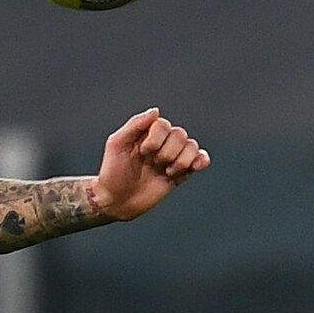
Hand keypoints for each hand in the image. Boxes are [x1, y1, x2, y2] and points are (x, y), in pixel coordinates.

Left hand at [87, 108, 210, 220]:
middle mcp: (162, 143)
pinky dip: (201, 160)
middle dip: (166, 152)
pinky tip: (195, 166)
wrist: (116, 201)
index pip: (163, 125)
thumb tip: (156, 111)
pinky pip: (200, 160)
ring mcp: (172, 158)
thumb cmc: (112, 172)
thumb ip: (135, 124)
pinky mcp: (180, 174)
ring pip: (192, 146)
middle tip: (152, 164)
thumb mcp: (117, 144)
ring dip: (181, 160)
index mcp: (147, 134)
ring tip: (167, 172)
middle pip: (179, 135)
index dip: (155, 139)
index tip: (142, 153)